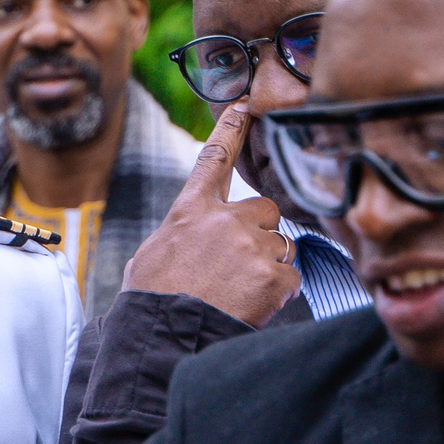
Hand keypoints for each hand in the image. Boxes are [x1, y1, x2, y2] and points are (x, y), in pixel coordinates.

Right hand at [120, 104, 300, 326]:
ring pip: (281, 245)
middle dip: (261, 233)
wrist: (163, 337)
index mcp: (190, 211)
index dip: (232, 129)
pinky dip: (279, 293)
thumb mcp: (151, 257)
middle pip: (266, 209)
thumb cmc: (153, 301)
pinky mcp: (272, 276)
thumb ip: (181, 235)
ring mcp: (251, 246)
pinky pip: (292, 277)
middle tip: (240, 264)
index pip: (215, 158)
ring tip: (239, 291)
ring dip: (268, 266)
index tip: (247, 105)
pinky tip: (253, 305)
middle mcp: (224, 220)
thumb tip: (189, 240)